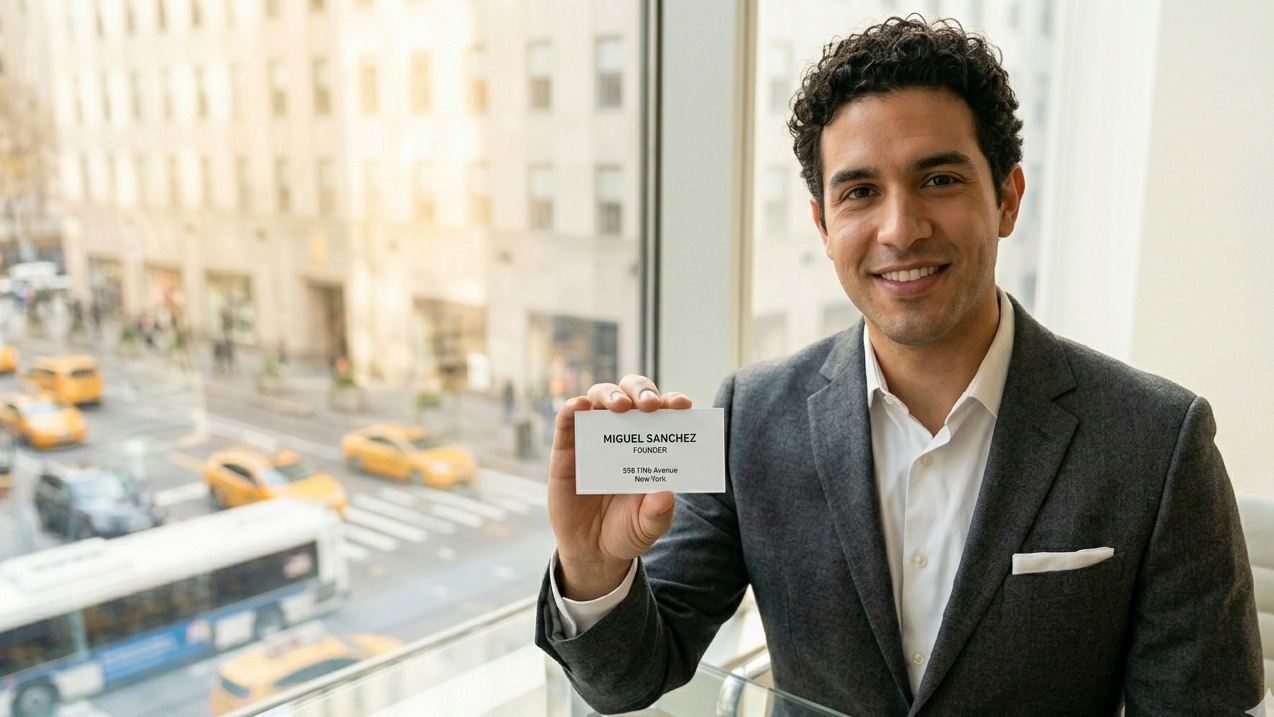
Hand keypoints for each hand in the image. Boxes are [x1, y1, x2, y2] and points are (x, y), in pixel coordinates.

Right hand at [549, 375, 692, 600]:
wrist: (592, 551)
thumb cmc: (626, 530)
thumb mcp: (647, 527)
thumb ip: (657, 514)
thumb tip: (665, 494)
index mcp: (650, 444)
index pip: (663, 412)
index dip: (672, 402)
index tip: (683, 405)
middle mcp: (623, 433)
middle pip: (631, 393)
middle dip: (643, 391)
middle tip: (651, 405)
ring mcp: (593, 438)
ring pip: (599, 397)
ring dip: (611, 395)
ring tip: (620, 406)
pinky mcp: (565, 449)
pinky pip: (566, 421)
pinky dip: (571, 408)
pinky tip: (579, 406)